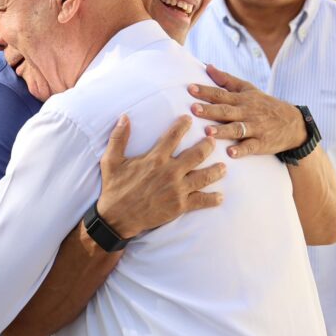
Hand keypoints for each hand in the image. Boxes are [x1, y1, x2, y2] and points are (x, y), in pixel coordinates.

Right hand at [96, 115, 224, 239]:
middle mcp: (169, 172)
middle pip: (196, 155)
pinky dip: (212, 199)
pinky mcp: (179, 206)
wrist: (117, 218)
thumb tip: (124, 116)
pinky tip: (220, 196)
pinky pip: (201, 201)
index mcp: (155, 159)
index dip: (183, 125)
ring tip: (223, 167)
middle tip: (214, 140)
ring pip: (203, 177)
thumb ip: (119, 137)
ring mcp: (176, 189)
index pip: (173, 136)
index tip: (190, 119)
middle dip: (207, 146)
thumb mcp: (111, 160)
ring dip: (216, 171)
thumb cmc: (114, 188)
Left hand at [188, 64, 305, 157]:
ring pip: (237, 129)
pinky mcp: (261, 143)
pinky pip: (250, 147)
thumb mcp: (248, 89)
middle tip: (193, 109)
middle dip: (209, 110)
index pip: (221, 94)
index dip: (205, 91)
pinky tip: (231, 152)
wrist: (293, 123)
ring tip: (208, 132)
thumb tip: (207, 66)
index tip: (190, 88)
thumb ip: (226, 79)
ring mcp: (255, 128)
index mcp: (241, 99)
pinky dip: (241, 150)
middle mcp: (247, 112)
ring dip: (222, 130)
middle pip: (226, 111)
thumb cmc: (264, 104)